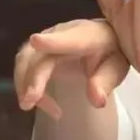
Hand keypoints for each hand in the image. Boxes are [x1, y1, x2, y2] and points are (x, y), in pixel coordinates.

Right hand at [15, 18, 129, 119]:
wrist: (103, 39)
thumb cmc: (110, 53)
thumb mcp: (116, 67)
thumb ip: (105, 81)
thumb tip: (96, 100)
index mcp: (85, 35)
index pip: (68, 38)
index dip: (52, 41)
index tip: (36, 41)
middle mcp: (60, 33)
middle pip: (38, 54)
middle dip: (31, 77)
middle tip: (29, 102)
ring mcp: (46, 40)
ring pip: (25, 60)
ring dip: (23, 84)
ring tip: (30, 105)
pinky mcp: (38, 49)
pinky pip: (25, 66)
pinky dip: (27, 87)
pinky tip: (46, 105)